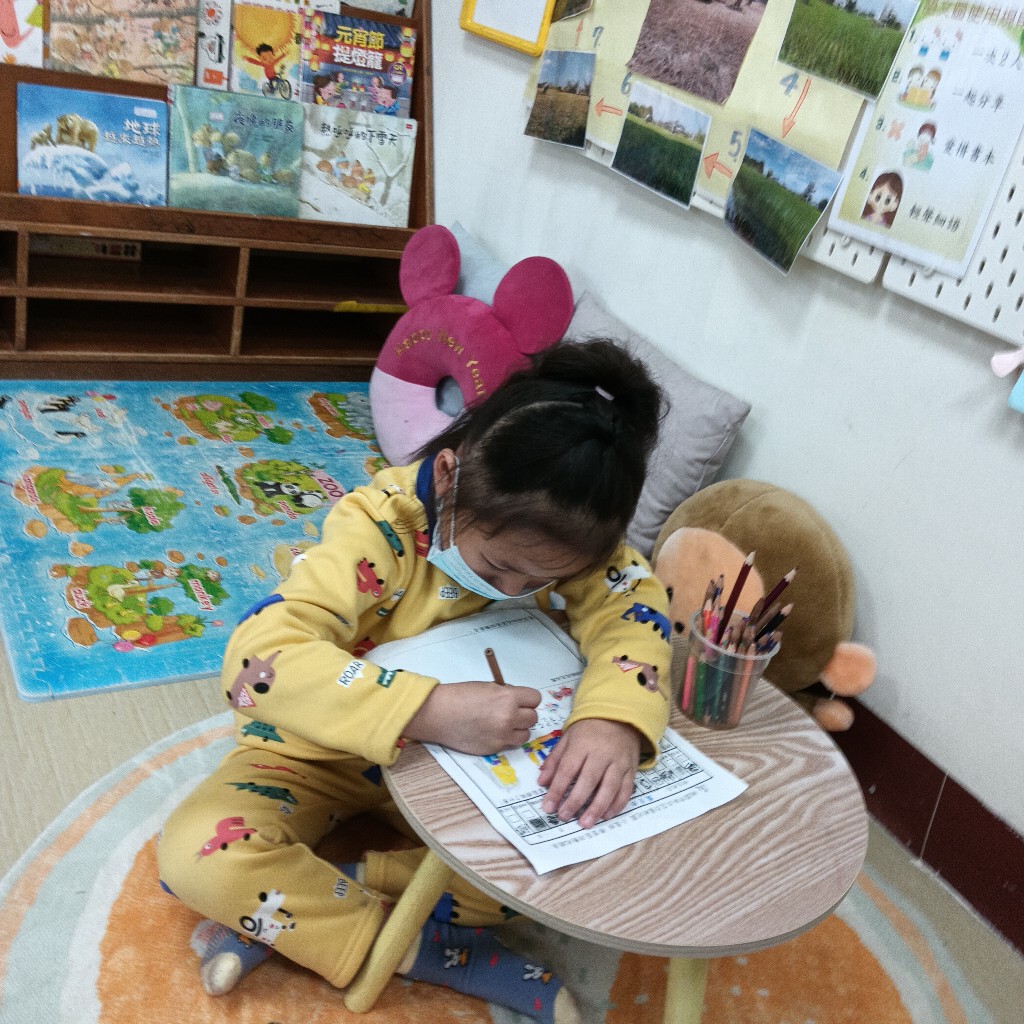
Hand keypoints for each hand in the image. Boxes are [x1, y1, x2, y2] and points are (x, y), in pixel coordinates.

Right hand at [403, 682, 539, 754]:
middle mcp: (509, 717)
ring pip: (525, 734)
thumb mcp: (488, 687)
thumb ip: (507, 694)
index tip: (522, 701)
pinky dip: (504, 739)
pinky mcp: (494, 748)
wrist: (439, 714)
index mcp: (508, 698)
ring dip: (518, 729)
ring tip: (503, 724)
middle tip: (512, 712)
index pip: (535, 699)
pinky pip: (509, 744)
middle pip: (533, 718)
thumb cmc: (460, 696)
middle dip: (524, 714)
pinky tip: (491, 732)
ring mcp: (502, 735)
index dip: (528, 699)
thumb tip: (518, 700)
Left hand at [538, 719, 640, 828]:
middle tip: (564, 816)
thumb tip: (542, 782)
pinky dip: (617, 804)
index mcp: (582, 745)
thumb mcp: (568, 737)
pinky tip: (606, 815)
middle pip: (588, 780)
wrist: (620, 716)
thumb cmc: (589, 729)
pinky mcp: (632, 769)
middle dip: (575, 801)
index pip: (567, 769)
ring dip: (597, 808)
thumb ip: (555, 759)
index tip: (548, 807)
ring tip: (585, 823)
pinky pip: (626, 789)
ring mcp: (619, 762)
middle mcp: (602, 754)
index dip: (557, 790)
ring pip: (609, 788)